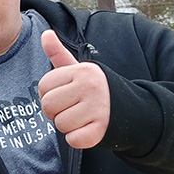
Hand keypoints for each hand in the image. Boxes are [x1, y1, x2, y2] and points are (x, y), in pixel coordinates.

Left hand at [38, 29, 109, 148]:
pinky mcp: (101, 129)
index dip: (49, 94)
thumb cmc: (95, 90)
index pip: (43, 86)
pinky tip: (88, 130)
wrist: (130, 111)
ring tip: (82, 118)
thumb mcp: (78, 69)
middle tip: (72, 109)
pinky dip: (78, 139)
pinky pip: (73, 140)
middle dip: (55, 112)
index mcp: (82, 71)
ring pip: (60, 124)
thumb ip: (58, 53)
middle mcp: (90, 86)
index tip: (65, 95)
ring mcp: (98, 108)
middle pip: (48, 105)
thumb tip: (45, 33)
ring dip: (68, 126)